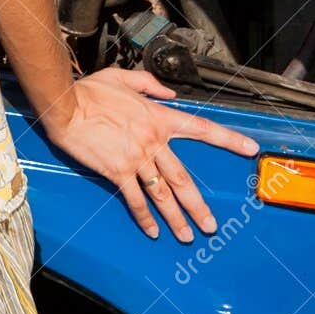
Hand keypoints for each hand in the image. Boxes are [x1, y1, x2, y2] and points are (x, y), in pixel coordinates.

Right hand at [42, 65, 259, 241]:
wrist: (65, 105)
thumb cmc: (89, 91)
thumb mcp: (124, 78)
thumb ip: (151, 86)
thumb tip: (171, 95)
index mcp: (158, 118)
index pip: (201, 128)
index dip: (228, 140)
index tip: (249, 149)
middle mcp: (152, 142)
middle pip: (183, 178)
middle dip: (198, 205)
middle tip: (210, 225)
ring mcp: (135, 159)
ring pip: (162, 194)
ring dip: (176, 218)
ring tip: (187, 236)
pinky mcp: (116, 171)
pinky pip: (134, 199)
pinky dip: (144, 217)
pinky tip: (152, 231)